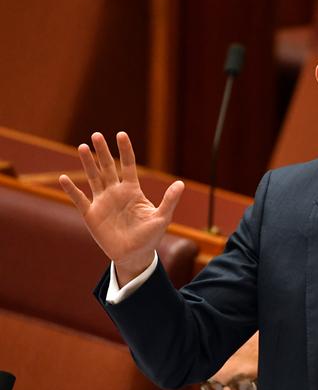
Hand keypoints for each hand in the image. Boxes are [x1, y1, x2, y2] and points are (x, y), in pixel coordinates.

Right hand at [59, 132, 183, 284]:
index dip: (125, 150)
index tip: (121, 134)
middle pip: (108, 167)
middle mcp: (116, 192)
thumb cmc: (150, 236)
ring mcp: (102, 202)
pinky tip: (63, 178)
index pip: (128, 165)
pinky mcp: (91, 214)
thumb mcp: (162, 217)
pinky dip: (71, 189)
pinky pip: (79, 199)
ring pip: (93, 178)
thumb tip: (181, 184)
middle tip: (97, 135)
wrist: (135, 255)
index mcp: (132, 190)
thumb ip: (169, 200)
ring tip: (83, 147)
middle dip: (103, 152)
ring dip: (88, 163)